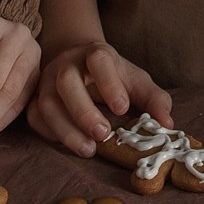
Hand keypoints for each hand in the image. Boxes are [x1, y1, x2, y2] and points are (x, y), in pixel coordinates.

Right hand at [25, 40, 172, 157]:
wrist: (77, 61)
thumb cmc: (112, 76)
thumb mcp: (136, 81)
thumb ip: (154, 99)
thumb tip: (168, 123)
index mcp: (96, 54)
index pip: (99, 60)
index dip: (109, 83)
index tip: (122, 108)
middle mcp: (67, 65)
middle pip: (67, 82)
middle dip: (83, 110)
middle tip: (103, 134)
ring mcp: (47, 82)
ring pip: (47, 103)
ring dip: (66, 129)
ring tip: (88, 150)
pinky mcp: (36, 99)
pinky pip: (35, 117)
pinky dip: (51, 134)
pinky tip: (70, 145)